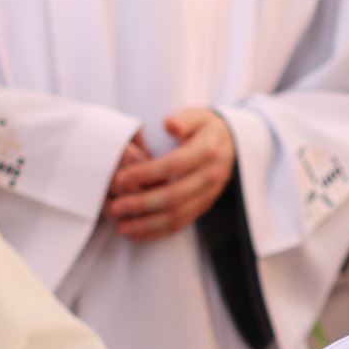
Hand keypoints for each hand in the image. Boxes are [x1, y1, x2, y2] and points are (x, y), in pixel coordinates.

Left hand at [104, 108, 234, 240]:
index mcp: (207, 151)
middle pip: (175, 196)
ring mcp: (209, 194)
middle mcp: (210, 176)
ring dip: (148, 224)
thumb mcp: (197, 115)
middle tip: (116, 207)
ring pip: (178, 215)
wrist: (232, 144)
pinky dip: (158, 232)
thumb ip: (183, 119)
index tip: (121, 178)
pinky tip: (136, 233)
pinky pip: (181, 223)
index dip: (146, 173)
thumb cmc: (205, 128)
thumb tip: (170, 125)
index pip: (174, 165)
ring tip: (122, 227)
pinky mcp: (204, 206)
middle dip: (142, 204)